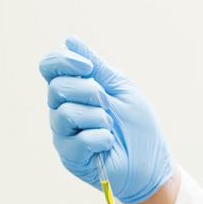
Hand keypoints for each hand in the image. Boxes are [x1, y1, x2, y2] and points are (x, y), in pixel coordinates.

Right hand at [38, 36, 173, 203]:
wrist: (152, 162)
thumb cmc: (138, 127)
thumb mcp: (121, 88)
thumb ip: (97, 67)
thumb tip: (70, 40)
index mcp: (74, 90)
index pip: (50, 67)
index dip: (64, 61)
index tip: (89, 68)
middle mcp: (62, 110)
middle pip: (57, 88)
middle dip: (89, 92)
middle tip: (109, 104)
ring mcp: (64, 134)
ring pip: (66, 113)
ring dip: (98, 117)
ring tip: (111, 127)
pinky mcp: (70, 156)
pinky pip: (77, 139)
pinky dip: (101, 138)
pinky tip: (109, 144)